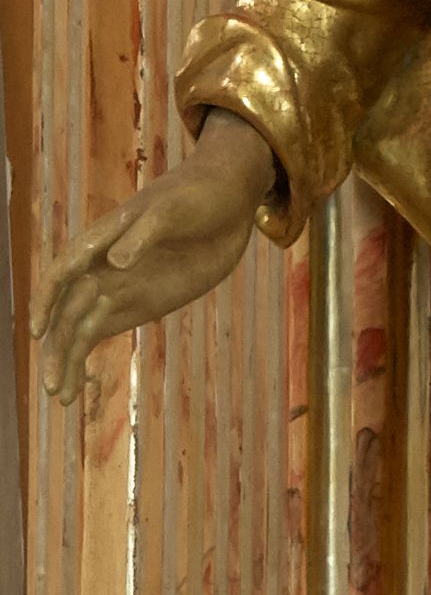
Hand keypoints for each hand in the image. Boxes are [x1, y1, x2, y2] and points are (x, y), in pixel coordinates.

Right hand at [33, 110, 276, 405]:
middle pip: (66, 311)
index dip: (47, 301)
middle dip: (56, 349)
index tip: (39, 331)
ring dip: (66, 361)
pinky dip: (85, 356)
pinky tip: (75, 386)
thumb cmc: (197, 195)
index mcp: (102, 239)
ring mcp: (120, 286)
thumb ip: (143, 236)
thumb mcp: (172, 211)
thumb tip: (115, 263)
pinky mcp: (139, 302)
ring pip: (79, 327)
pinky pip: (101, 330)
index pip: (63, 272)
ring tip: (60, 398)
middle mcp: (103, 267)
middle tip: (53, 386)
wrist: (228, 199)